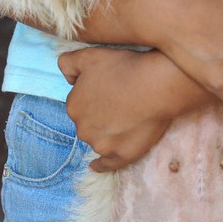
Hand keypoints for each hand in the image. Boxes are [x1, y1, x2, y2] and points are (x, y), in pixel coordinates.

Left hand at [58, 47, 175, 172]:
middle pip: (87, 122)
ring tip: (127, 117)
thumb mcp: (88, 55)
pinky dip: (100, 165)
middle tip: (120, 101)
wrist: (156, 84)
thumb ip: (67, 64)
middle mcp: (82, 128)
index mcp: (73, 105)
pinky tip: (96, 166)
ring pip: (98, 139)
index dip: (94, 95)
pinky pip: (105, 165)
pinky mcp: (121, 156)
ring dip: (106, 132)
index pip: (79, 103)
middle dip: (99, 114)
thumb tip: (67, 79)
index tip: (109, 88)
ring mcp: (101, 145)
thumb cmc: (124, 67)